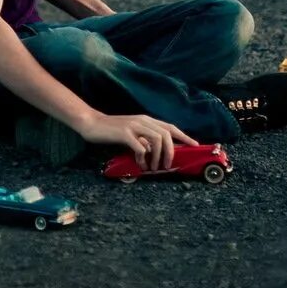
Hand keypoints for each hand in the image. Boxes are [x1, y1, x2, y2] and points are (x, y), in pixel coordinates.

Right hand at [80, 112, 196, 172]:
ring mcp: (133, 126)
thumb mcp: (132, 133)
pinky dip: (143, 158)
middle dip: (171, 151)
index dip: (184, 136)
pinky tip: (140, 164)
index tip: (194, 146)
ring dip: (158, 156)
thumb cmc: (111, 130)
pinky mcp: (124, 133)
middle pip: (167, 134)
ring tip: (154, 167)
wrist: (92, 123)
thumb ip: (144, 139)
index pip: (170, 127)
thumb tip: (155, 151)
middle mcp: (142, 120)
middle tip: (167, 165)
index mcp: (146, 120)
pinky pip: (140, 147)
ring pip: (157, 139)